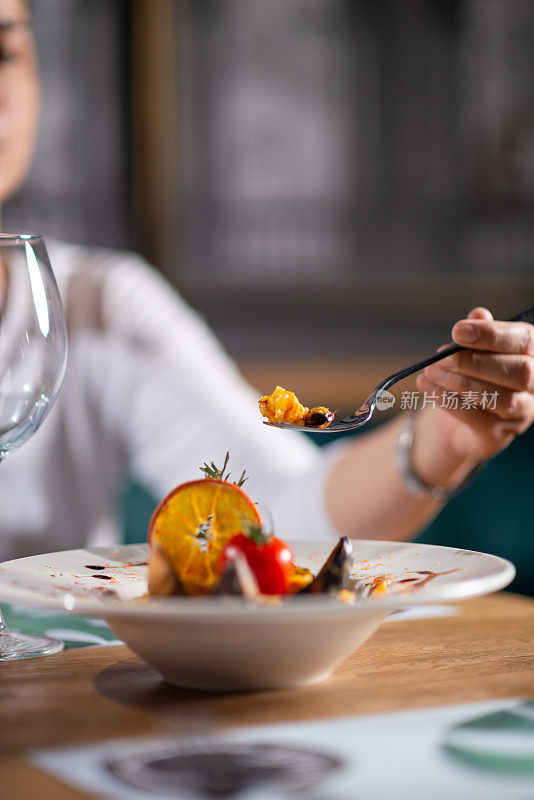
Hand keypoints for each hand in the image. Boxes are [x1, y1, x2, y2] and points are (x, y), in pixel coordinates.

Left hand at [416, 307, 533, 462]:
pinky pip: (478, 418)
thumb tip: (478, 314)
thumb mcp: (472, 351)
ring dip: (460, 382)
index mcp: (533, 355)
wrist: (458, 421)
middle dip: (474, 361)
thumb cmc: (471, 376)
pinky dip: (450, 401)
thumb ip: (477, 334)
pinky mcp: (499, 435)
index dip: (492, 335)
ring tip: (430, 372)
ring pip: (500, 397)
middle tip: (440, 357)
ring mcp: (522, 413)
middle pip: (518, 371)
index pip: (524, 341)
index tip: (458, 330)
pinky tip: (428, 388)